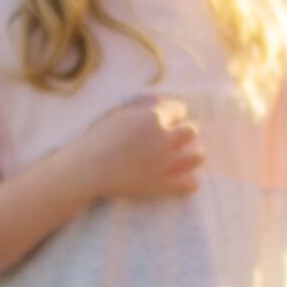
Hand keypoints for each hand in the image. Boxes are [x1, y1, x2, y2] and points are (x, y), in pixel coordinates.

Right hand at [73, 96, 207, 201]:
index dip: (173, 113)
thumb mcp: (120, 112)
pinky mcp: (163, 185)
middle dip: (184, 132)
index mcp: (153, 118)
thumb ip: (143, 104)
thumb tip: (163, 100)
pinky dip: (189, 182)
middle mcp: (164, 139)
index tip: (169, 119)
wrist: (89, 170)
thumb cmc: (99, 137)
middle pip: (191, 131)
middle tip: (175, 138)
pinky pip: (189, 184)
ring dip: (194, 154)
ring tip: (188, 156)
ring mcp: (166, 164)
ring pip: (198, 156)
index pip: (179, 109)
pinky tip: (186, 179)